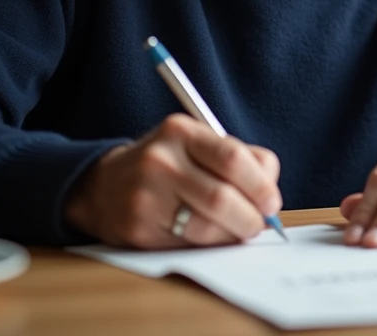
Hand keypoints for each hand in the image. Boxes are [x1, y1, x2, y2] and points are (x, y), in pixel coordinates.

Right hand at [65, 114, 281, 247]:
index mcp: (182, 132)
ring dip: (232, 234)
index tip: (271, 202)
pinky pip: (188, 244)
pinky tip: (208, 235)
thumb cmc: (168, 165)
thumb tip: (271, 198)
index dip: (261, 186)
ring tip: (235, 229)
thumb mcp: (199, 145)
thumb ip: (242, 160)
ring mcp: (145, 195)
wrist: (105, 185)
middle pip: (222, 198)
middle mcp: (160, 161)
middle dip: (251, 217)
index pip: (233, 159)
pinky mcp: (138, 228)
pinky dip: (208, 244)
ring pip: (207, 227)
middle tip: (259, 224)